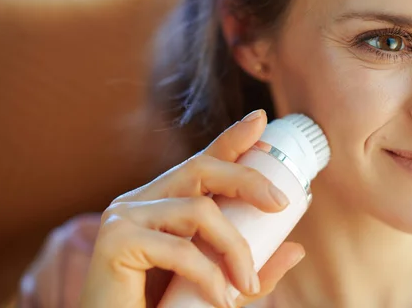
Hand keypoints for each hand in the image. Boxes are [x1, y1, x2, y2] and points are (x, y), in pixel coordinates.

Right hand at [80, 110, 304, 307]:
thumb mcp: (216, 284)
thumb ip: (250, 268)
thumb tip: (296, 249)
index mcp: (161, 203)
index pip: (200, 163)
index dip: (231, 140)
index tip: (261, 121)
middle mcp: (139, 200)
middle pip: (199, 169)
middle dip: (245, 179)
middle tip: (280, 203)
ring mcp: (123, 217)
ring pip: (197, 210)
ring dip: (234, 248)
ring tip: (246, 284)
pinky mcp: (115, 241)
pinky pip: (179, 248)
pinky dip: (209, 276)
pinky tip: (220, 300)